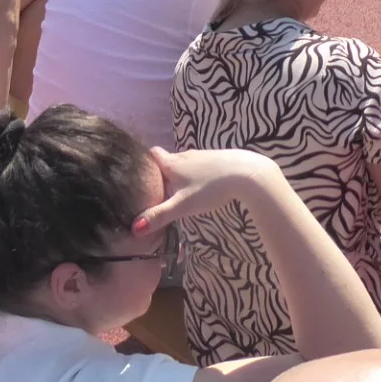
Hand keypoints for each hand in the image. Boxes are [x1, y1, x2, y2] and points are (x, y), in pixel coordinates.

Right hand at [134, 147, 279, 233]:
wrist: (246, 174)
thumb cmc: (211, 188)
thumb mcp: (182, 204)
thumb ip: (159, 215)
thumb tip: (133, 228)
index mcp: (173, 163)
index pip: (152, 154)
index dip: (144, 162)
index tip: (139, 175)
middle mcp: (185, 155)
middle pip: (167, 160)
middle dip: (160, 173)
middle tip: (154, 191)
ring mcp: (203, 156)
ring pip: (184, 164)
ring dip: (178, 175)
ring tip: (174, 193)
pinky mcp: (217, 160)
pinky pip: (198, 167)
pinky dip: (193, 176)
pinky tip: (199, 189)